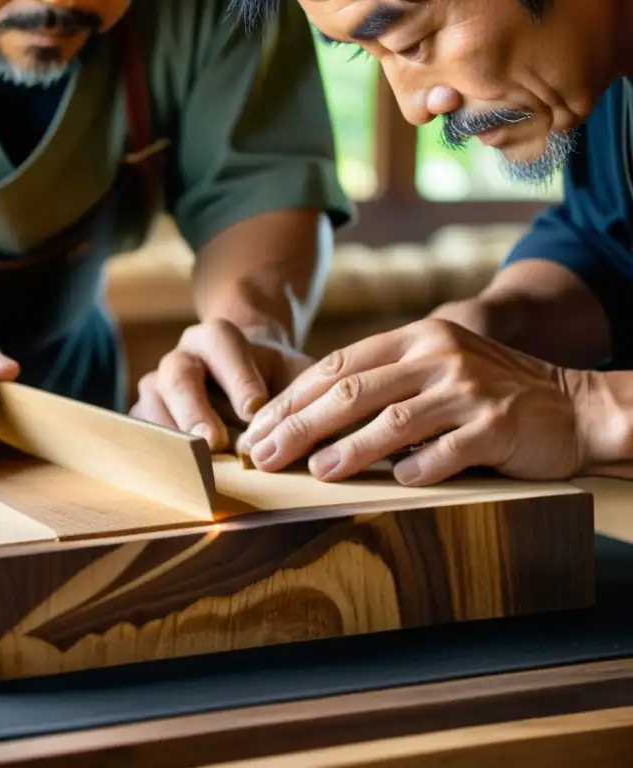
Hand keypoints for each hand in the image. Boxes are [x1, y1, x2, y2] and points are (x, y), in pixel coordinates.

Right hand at [129, 319, 313, 449]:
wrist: (243, 376)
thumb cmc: (273, 378)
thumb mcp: (294, 377)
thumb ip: (303, 399)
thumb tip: (318, 439)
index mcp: (214, 338)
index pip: (221, 343)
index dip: (236, 376)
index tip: (253, 409)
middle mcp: (180, 359)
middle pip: (177, 376)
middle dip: (194, 410)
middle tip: (212, 442)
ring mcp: (157, 388)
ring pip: (152, 406)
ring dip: (173, 437)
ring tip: (193, 466)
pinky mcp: (146, 418)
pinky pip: (142, 435)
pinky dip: (158, 455)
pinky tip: (177, 477)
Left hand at [236, 318, 589, 484]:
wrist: (573, 403)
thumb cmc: (485, 391)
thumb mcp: (432, 367)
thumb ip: (381, 381)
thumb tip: (305, 418)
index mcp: (413, 338)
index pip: (335, 367)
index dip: (290, 400)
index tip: (257, 430)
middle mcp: (437, 356)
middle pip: (352, 392)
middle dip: (300, 427)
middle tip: (264, 456)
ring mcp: (469, 389)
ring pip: (394, 421)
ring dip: (348, 450)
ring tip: (315, 472)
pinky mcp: (499, 425)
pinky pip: (448, 450)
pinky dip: (418, 468)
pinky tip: (396, 482)